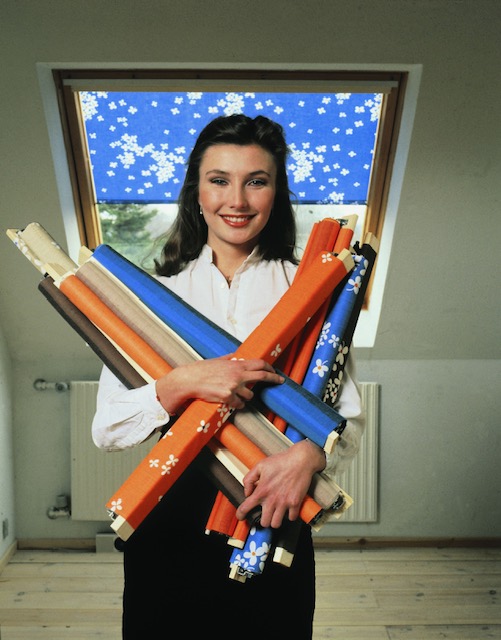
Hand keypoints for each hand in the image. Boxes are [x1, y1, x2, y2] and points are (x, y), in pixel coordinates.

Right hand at [155, 354, 283, 413]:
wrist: (189, 380)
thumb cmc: (202, 370)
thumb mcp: (217, 361)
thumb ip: (229, 359)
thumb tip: (236, 356)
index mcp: (236, 364)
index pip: (259, 364)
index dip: (270, 368)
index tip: (275, 371)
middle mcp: (237, 374)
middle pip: (262, 376)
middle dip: (273, 378)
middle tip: (280, 381)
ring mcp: (234, 386)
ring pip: (250, 394)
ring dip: (245, 395)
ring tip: (235, 394)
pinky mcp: (228, 397)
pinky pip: (239, 404)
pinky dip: (236, 404)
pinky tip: (229, 401)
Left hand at [235, 439, 325, 528]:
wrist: (300, 460)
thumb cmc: (281, 461)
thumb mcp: (260, 466)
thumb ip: (249, 479)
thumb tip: (247, 493)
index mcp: (261, 490)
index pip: (246, 508)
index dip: (240, 514)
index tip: (241, 517)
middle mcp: (272, 499)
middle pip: (264, 522)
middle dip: (263, 519)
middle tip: (265, 513)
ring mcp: (284, 502)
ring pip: (276, 524)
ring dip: (275, 520)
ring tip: (276, 513)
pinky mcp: (296, 503)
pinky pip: (291, 518)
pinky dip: (289, 515)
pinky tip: (287, 509)